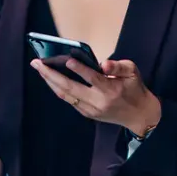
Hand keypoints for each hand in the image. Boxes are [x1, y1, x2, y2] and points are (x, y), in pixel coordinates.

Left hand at [30, 58, 160, 135]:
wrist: (139, 115)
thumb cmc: (134, 88)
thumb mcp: (133, 72)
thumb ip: (118, 66)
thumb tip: (103, 64)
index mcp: (111, 90)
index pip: (93, 78)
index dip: (80, 69)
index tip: (67, 60)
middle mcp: (98, 101)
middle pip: (71, 88)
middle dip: (51, 75)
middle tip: (37, 62)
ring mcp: (91, 110)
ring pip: (66, 95)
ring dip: (50, 82)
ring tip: (39, 68)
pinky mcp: (87, 113)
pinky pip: (69, 100)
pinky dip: (58, 89)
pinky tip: (50, 79)